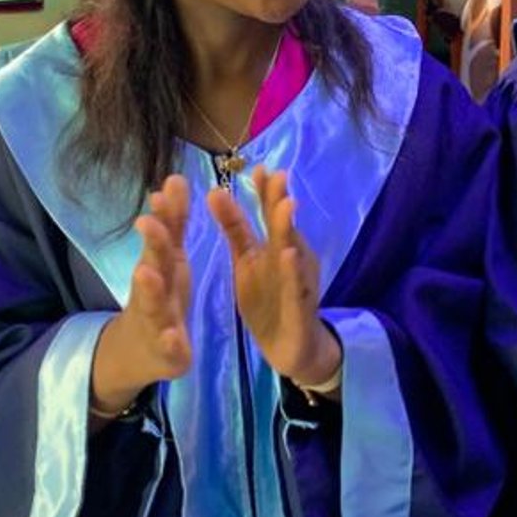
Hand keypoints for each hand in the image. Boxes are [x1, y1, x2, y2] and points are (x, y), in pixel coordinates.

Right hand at [93, 175, 195, 412]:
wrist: (138, 350)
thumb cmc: (159, 295)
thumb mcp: (168, 259)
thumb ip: (174, 223)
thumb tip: (175, 177)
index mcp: (161, 266)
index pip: (163, 237)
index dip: (164, 215)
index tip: (162, 191)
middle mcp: (153, 289)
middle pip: (153, 264)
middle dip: (152, 244)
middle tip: (146, 222)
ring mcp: (157, 320)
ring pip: (152, 304)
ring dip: (149, 288)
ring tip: (145, 273)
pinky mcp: (167, 351)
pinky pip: (168, 347)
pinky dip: (169, 342)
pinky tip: (172, 336)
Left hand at [209, 167, 341, 385]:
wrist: (291, 349)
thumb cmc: (269, 301)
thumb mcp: (246, 261)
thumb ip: (235, 228)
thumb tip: (216, 190)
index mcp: (274, 247)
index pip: (269, 214)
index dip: (264, 192)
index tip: (256, 167)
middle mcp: (291, 259)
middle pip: (284, 227)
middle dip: (280, 201)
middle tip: (277, 175)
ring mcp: (298, 283)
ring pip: (294, 253)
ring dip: (290, 230)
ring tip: (286, 205)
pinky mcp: (300, 309)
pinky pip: (296, 289)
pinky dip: (293, 272)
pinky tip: (288, 255)